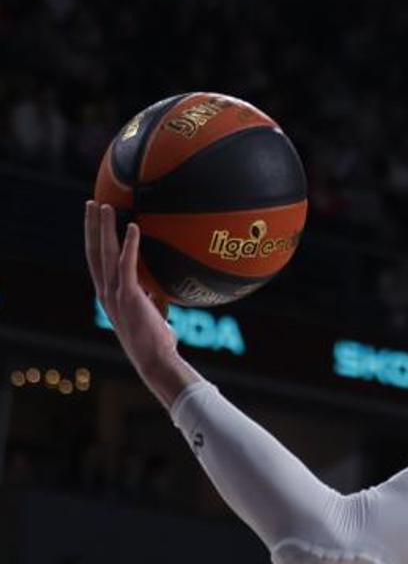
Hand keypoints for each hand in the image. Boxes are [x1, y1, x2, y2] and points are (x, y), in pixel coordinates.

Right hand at [84, 201, 176, 372]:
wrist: (155, 360)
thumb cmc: (156, 341)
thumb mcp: (150, 313)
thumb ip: (150, 298)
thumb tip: (159, 288)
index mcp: (108, 295)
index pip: (96, 261)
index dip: (93, 240)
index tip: (94, 221)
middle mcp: (106, 292)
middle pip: (93, 252)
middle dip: (91, 226)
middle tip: (91, 203)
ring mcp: (115, 294)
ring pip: (105, 254)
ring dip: (104, 228)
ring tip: (104, 206)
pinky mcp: (129, 296)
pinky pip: (128, 265)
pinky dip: (130, 245)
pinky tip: (134, 227)